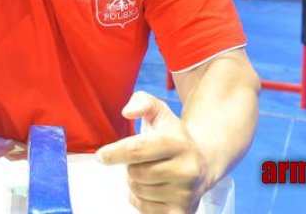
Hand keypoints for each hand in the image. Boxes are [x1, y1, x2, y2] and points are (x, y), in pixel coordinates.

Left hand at [97, 91, 207, 213]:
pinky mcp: (181, 212)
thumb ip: (142, 102)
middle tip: (141, 161)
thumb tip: (127, 112)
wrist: (204, 162)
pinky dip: (141, 199)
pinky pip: (144, 208)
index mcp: (178, 143)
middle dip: (130, 166)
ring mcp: (185, 194)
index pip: (136, 150)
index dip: (114, 153)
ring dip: (136, 182)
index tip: (101, 156)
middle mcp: (186, 169)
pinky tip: (154, 189)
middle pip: (134, 173)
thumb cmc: (173, 136)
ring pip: (138, 190)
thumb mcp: (160, 112)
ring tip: (151, 173)